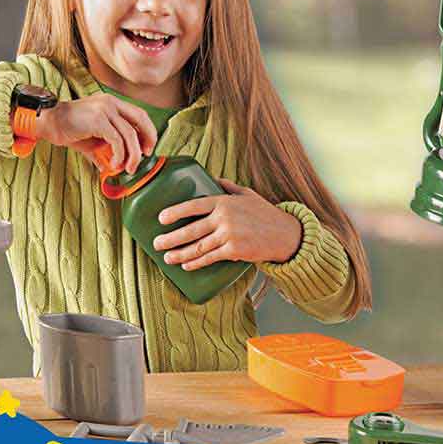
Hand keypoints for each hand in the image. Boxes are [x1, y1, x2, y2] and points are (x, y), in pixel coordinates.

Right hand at [37, 94, 155, 174]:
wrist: (48, 123)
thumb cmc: (68, 130)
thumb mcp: (93, 139)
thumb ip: (106, 149)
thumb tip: (110, 168)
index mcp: (111, 103)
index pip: (139, 114)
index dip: (147, 131)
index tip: (147, 148)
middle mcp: (110, 102)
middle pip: (141, 119)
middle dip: (148, 139)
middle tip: (145, 156)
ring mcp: (105, 109)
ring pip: (130, 134)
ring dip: (132, 155)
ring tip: (128, 168)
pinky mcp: (98, 120)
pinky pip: (117, 140)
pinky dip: (119, 155)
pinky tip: (114, 164)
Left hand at [152, 179, 302, 268]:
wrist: (285, 234)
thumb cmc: (265, 214)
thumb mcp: (247, 194)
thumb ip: (228, 187)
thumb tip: (212, 179)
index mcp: (224, 202)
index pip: (194, 205)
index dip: (176, 212)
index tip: (161, 219)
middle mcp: (224, 218)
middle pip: (191, 229)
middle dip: (171, 238)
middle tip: (156, 243)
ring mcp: (229, 235)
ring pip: (198, 247)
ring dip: (180, 254)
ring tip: (167, 257)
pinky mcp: (235, 251)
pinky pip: (210, 258)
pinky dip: (196, 263)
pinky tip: (186, 265)